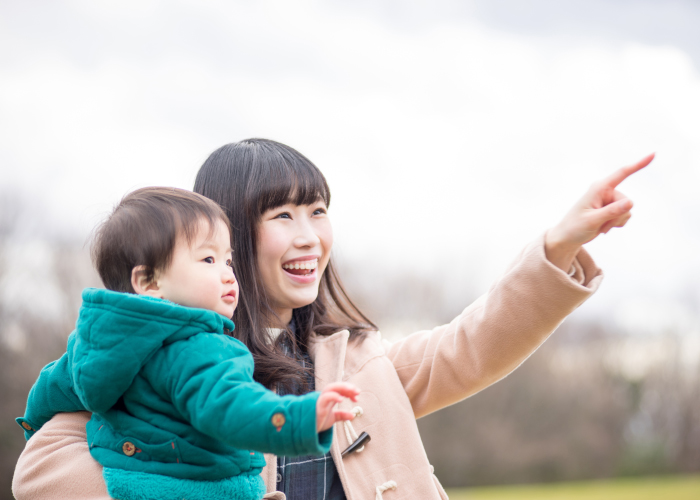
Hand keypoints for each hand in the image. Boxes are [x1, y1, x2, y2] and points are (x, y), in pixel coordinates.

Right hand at [316, 382, 359, 431]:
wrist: (308, 431)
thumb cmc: (318, 422)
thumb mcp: (332, 418)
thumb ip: (341, 415)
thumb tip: (352, 415)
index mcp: (329, 398)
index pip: (340, 389)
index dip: (349, 391)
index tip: (357, 398)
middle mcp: (325, 397)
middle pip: (336, 386)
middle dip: (347, 386)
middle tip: (357, 391)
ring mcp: (320, 401)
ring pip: (330, 388)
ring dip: (342, 387)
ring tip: (352, 391)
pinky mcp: (318, 406)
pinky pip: (325, 397)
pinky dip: (333, 396)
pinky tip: (341, 399)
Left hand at [545, 153, 653, 271]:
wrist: (568, 237)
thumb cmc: (575, 227)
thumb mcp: (593, 220)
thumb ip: (612, 211)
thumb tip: (630, 202)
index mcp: (599, 188)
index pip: (622, 174)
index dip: (638, 164)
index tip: (653, 154)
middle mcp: (605, 191)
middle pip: (627, 202)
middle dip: (617, 216)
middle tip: (600, 224)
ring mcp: (609, 201)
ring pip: (627, 211)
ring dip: (616, 222)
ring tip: (600, 226)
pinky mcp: (611, 210)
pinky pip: (625, 216)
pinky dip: (616, 224)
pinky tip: (603, 227)